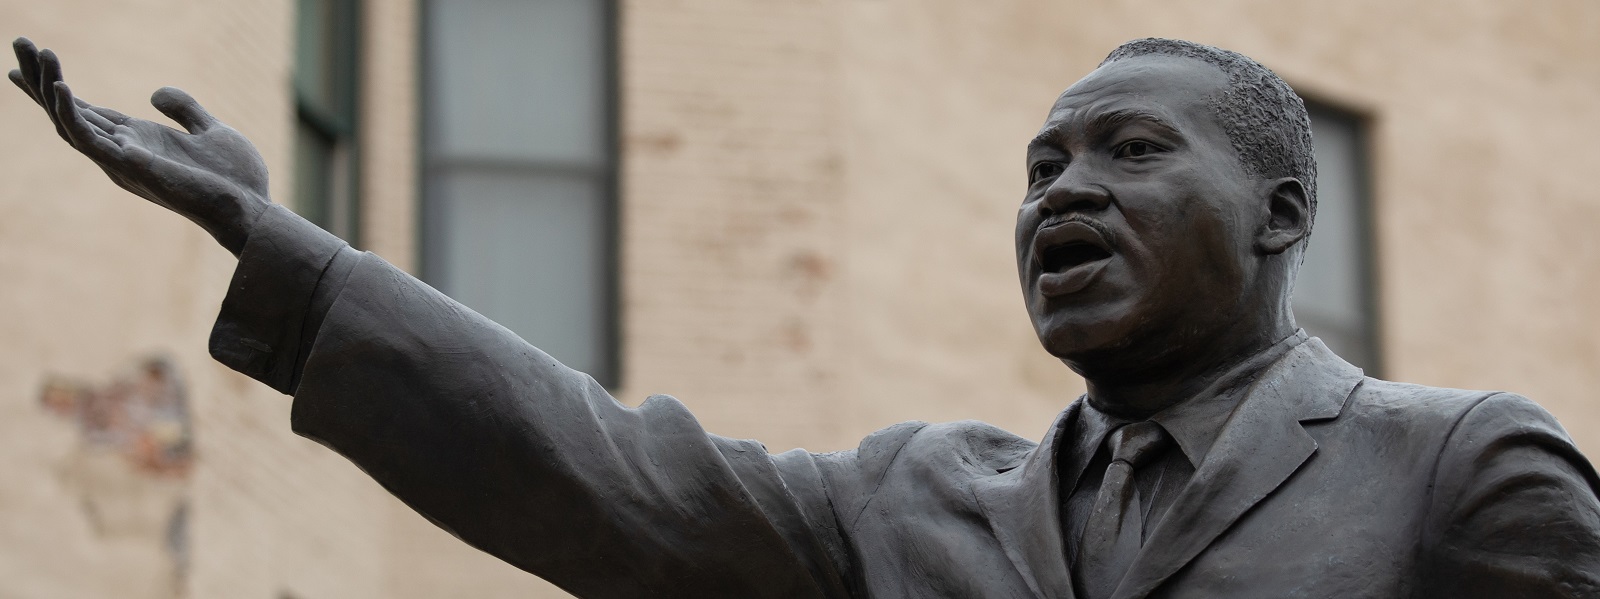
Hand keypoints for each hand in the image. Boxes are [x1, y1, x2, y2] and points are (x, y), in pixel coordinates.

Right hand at [10, 37, 269, 254]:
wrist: (252, 207)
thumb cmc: (235, 178)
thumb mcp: (211, 131)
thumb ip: (184, 110)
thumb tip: (155, 93)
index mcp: (138, 140)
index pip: (87, 111)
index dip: (58, 86)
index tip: (34, 57)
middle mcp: (122, 150)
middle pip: (68, 111)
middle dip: (41, 78)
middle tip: (20, 41)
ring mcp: (122, 160)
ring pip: (69, 121)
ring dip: (48, 87)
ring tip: (35, 51)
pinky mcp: (130, 166)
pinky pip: (89, 140)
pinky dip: (72, 114)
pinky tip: (62, 86)